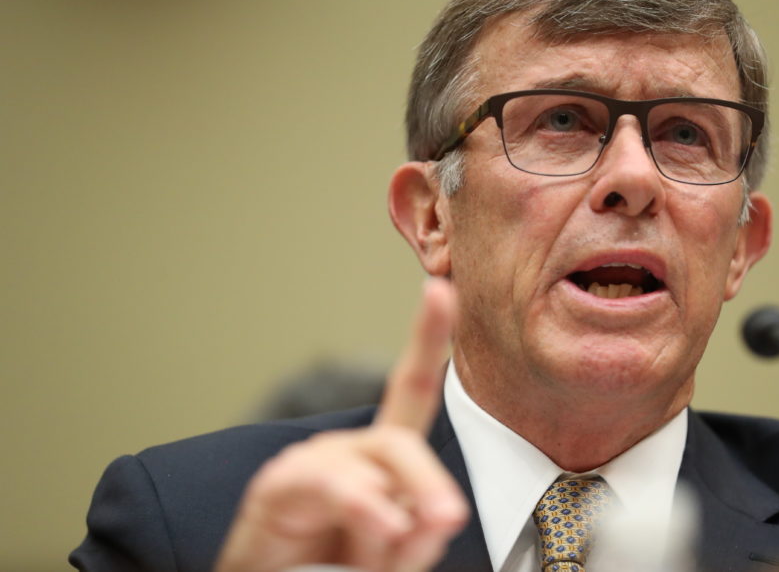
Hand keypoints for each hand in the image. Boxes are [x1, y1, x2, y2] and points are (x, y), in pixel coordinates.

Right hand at [214, 278, 467, 571]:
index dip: (427, 337)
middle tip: (448, 518)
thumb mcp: (394, 560)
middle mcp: (348, 451)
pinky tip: (377, 523)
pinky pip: (325, 483)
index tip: (440, 289)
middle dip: (427, 479)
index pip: (412, 390)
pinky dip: (357, 505)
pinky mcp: (278, 487)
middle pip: (400, 440)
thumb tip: (440, 511)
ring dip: (384, 518)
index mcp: (383, 461)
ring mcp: (312, 463)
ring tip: (378, 555)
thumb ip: (419, 536)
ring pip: (368, 467)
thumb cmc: (338, 571)